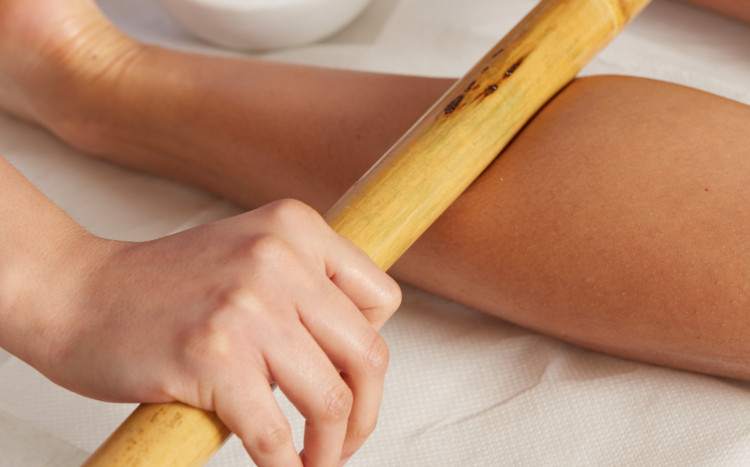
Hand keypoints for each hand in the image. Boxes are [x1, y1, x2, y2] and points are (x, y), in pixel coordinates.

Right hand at [36, 199, 400, 465]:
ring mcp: (246, 308)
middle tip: (347, 437)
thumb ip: (306, 287)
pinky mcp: (214, 358)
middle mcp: (277, 259)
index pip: (381, 298)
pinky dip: (287, 465)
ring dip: (332, 446)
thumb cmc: (167, 286)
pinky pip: (276, 434)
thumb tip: (359, 354)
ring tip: (317, 459)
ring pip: (331, 400)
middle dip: (365, 411)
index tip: (347, 376)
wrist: (81, 294)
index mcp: (295, 228)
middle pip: (367, 354)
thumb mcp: (252, 256)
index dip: (368, 348)